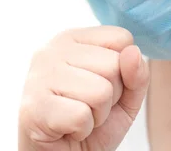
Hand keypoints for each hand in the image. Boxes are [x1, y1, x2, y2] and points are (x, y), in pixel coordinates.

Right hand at [18, 26, 149, 150]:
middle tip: (88, 107)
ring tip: (78, 117)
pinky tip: (66, 128)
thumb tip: (133, 52)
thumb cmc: (90, 122)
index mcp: (72, 39)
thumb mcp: (124, 98)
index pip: (121, 39)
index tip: (101, 86)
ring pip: (100, 92)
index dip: (123, 71)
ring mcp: (39, 76)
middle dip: (111, 96)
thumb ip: (136, 74)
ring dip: (97, 115)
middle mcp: (51, 50)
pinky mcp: (34, 105)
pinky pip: (81, 116)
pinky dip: (81, 130)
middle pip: (113, 65)